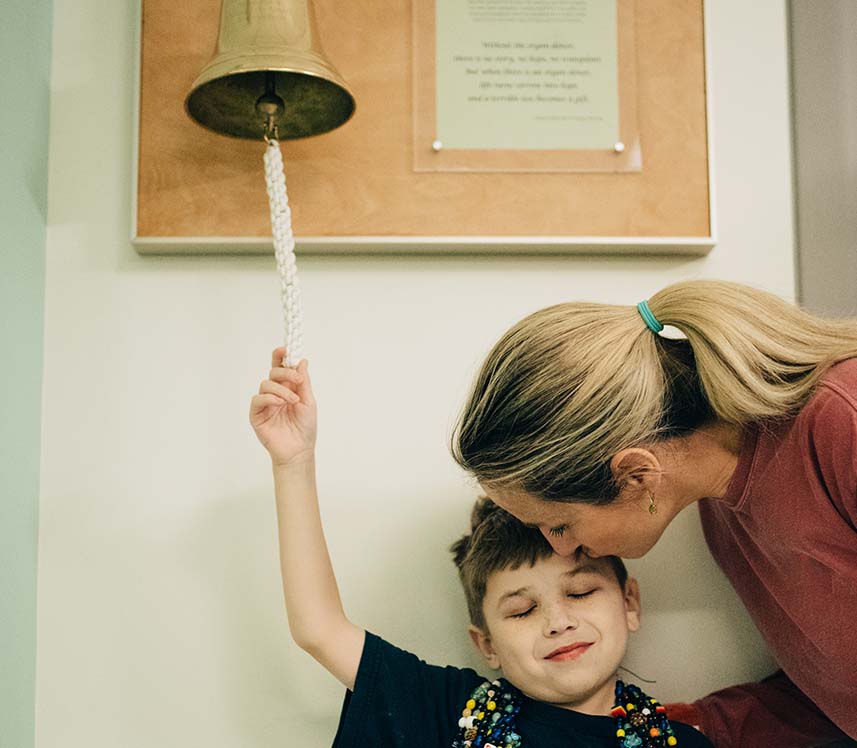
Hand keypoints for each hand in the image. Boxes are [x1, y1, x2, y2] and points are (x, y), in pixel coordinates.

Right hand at [249, 347, 316, 466]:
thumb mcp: (309, 401)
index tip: (286, 349)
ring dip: (281, 389)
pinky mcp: (256, 414)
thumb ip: (303, 381)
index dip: (281, 356)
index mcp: (287, 388)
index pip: (281, 368)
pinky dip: (270, 398)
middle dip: (285, 373)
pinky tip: (280, 403)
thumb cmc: (305, 427)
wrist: (299, 449)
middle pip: (273, 372)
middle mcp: (275, 393)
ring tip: (293, 400)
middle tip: (297, 381)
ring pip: (266, 384)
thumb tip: (302, 361)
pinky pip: (258, 399)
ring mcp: (265, 403)